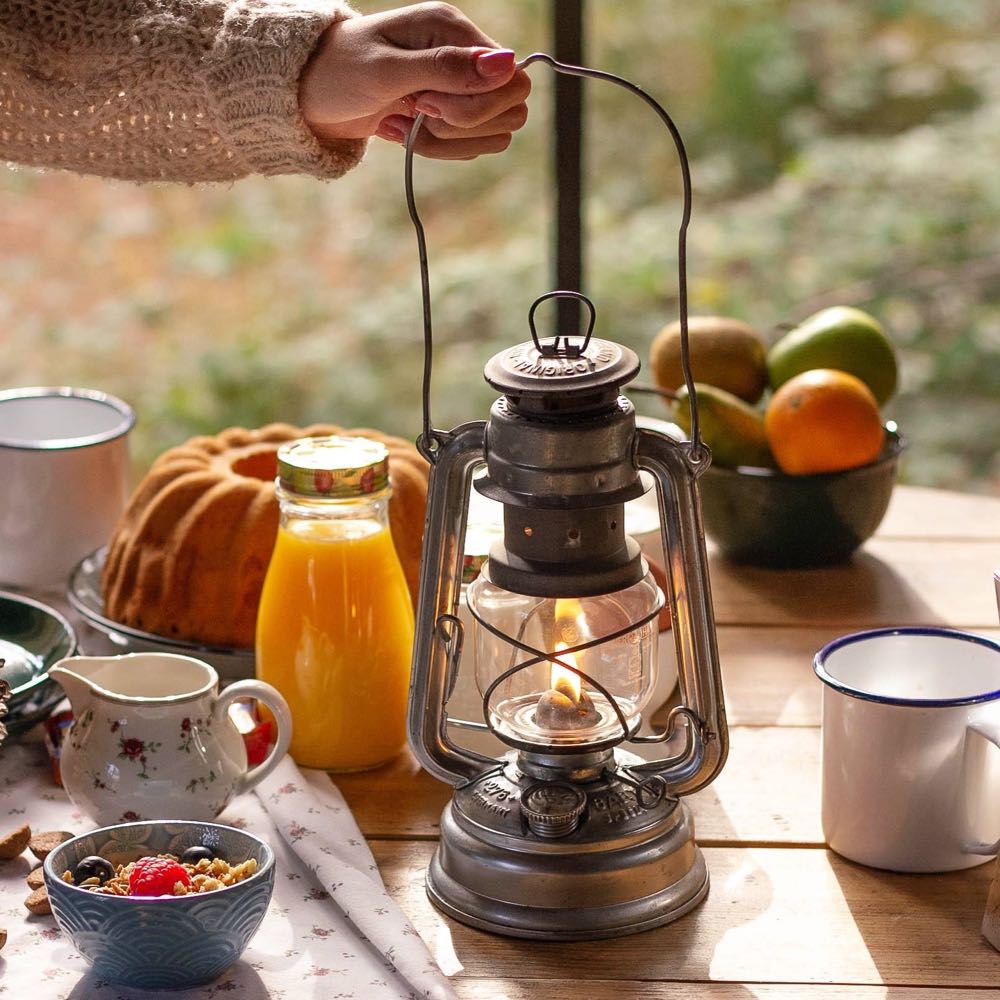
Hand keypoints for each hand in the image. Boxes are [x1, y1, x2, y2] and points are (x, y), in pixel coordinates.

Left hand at [299, 2, 529, 159]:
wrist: (309, 94)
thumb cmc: (339, 71)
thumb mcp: (388, 70)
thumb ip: (447, 68)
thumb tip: (506, 65)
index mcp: (452, 29)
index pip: (512, 78)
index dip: (478, 104)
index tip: (428, 104)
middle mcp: (463, 55)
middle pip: (512, 109)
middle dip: (465, 127)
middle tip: (418, 113)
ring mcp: (459, 87)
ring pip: (492, 135)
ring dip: (448, 143)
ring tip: (404, 126)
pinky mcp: (450, 115)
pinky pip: (470, 147)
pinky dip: (438, 150)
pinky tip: (403, 132)